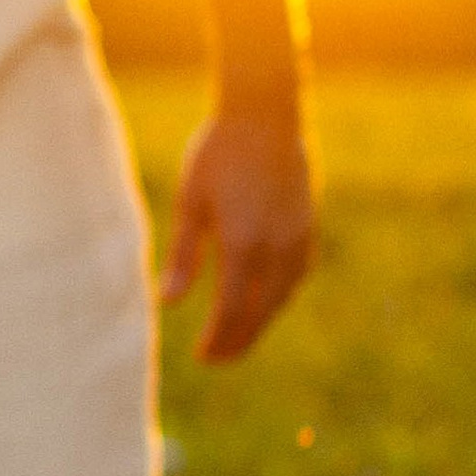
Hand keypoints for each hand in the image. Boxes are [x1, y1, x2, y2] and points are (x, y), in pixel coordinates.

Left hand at [160, 103, 317, 362]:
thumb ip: (183, 257)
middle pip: (260, 312)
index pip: (231, 310)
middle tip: (217, 359)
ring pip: (282, 297)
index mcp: (244, 244)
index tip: (203, 356)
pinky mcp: (308, 227)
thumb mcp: (191, 202)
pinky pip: (296, 276)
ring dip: (260, 322)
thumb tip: (166, 303)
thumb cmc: (218, 154)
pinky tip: (263, 302)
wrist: (265, 115)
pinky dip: (278, 297)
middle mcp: (277, 248)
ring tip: (238, 337)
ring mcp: (298, 238)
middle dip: (239, 340)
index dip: (218, 338)